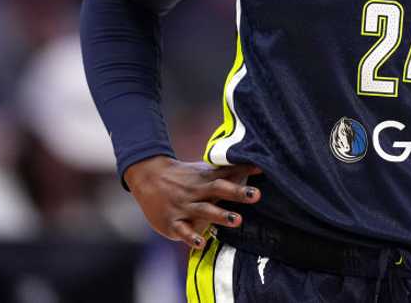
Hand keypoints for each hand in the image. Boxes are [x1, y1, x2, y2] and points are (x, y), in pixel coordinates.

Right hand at [124, 156, 261, 250]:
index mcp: (205, 179)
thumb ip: (230, 171)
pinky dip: (191, 236)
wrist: (148, 177)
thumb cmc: (185, 176)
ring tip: (237, 220)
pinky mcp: (172, 223)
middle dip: (236, 193)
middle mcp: (196, 192)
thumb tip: (258, 166)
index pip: (227, 175)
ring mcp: (184, 207)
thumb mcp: (205, 171)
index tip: (263, 171)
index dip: (244, 174)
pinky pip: (182, 230)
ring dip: (220, 215)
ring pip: (203, 210)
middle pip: (218, 190)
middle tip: (256, 195)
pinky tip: (201, 243)